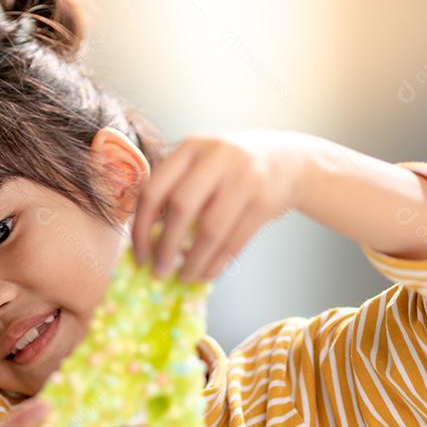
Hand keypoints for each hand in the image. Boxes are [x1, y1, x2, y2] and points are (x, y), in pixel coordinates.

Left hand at [130, 130, 309, 282]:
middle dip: (165, 247)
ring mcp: (244, 178)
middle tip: (158, 272)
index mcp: (191, 148)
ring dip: (193, 261)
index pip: (155, 189)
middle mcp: (216, 157)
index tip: (138, 255)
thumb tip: (147, 243)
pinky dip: (217, 263)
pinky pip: (235, 241)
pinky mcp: (265, 201)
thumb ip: (177, 190)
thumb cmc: (231, 170)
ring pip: (210, 230)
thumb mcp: (203, 165)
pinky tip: (207, 274)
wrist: (288, 161)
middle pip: (181, 208)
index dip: (141, 227)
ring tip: (183, 277)